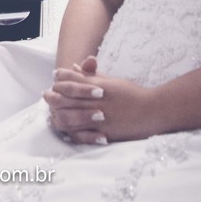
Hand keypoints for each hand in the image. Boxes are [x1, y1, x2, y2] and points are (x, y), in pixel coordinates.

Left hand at [44, 56, 161, 144]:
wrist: (154, 111)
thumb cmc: (133, 94)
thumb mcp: (112, 81)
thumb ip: (92, 75)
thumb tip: (75, 66)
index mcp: (100, 86)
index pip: (73, 81)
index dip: (61, 78)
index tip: (54, 77)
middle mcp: (98, 101)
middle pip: (67, 98)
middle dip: (53, 96)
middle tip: (46, 95)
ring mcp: (101, 119)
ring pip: (70, 117)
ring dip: (57, 114)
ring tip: (52, 112)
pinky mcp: (105, 133)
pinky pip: (82, 135)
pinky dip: (71, 133)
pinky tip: (65, 130)